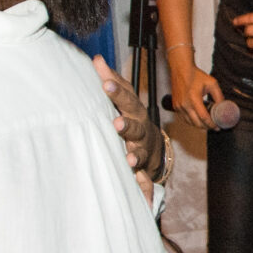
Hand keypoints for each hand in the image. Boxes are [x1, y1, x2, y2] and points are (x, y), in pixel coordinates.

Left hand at [92, 56, 165, 186]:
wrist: (155, 148)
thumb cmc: (133, 117)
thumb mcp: (125, 99)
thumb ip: (111, 79)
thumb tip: (97, 59)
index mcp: (134, 111)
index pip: (125, 98)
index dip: (116, 91)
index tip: (104, 84)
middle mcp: (140, 130)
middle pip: (135, 126)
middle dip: (127, 125)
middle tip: (117, 124)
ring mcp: (142, 150)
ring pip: (140, 154)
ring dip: (135, 157)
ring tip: (129, 161)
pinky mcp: (143, 170)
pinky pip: (144, 180)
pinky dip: (143, 186)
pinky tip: (141, 192)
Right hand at [171, 66, 227, 126]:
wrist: (181, 69)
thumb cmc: (195, 75)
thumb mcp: (212, 83)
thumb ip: (219, 96)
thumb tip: (223, 106)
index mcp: (194, 99)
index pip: (204, 117)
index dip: (211, 124)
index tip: (217, 127)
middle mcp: (184, 104)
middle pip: (196, 123)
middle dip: (206, 127)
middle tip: (214, 127)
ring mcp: (178, 106)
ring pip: (189, 122)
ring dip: (199, 125)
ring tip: (207, 124)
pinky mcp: (175, 106)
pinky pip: (184, 118)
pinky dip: (191, 121)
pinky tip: (198, 119)